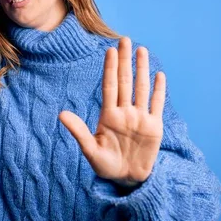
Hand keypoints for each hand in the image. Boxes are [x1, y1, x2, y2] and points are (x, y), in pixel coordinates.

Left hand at [58, 37, 165, 187]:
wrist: (126, 180)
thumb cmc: (106, 166)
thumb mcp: (90, 150)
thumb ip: (78, 131)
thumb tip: (61, 114)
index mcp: (109, 115)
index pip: (110, 86)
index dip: (110, 68)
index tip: (109, 50)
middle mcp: (125, 112)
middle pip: (126, 81)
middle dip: (125, 61)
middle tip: (125, 40)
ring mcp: (140, 118)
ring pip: (142, 88)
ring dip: (142, 69)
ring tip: (141, 51)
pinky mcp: (154, 127)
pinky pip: (156, 105)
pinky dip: (158, 90)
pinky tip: (159, 75)